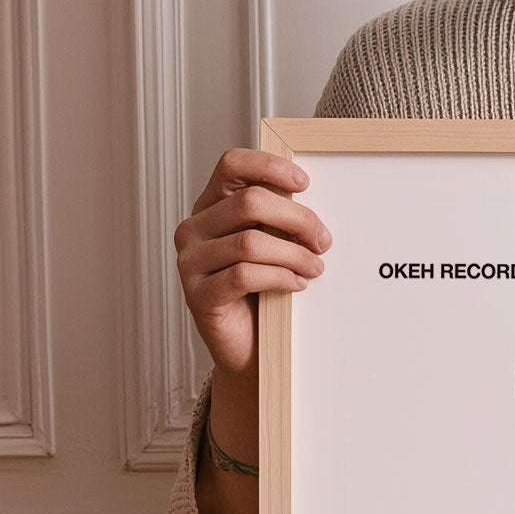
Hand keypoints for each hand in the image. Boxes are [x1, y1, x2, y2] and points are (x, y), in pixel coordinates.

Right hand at [174, 149, 331, 377]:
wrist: (247, 348)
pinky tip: (297, 284)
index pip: (231, 165)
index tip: (304, 182)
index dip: (269, 167)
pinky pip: (244, 275)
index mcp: (210, 208)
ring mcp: (190, 262)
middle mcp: (194, 229)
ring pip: (250, 242)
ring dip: (293, 254)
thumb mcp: (271, 248)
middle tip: (323, 240)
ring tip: (315, 267)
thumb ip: (278, 222)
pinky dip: (280, 277)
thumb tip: (312, 208)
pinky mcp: (198, 294)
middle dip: (297, 218)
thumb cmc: (261, 293)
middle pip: (249, 202)